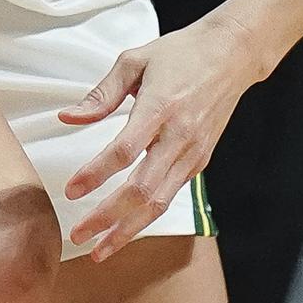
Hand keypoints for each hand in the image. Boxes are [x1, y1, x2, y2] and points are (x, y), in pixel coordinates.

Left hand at [55, 14, 269, 259]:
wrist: (234, 53)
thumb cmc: (182, 52)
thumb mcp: (135, 60)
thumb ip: (101, 94)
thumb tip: (68, 118)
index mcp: (160, 106)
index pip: (124, 151)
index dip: (95, 175)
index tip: (71, 191)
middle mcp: (179, 135)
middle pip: (142, 189)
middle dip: (108, 217)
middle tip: (78, 236)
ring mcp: (193, 151)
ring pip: (159, 202)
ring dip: (128, 229)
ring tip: (100, 250)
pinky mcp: (200, 160)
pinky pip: (171, 194)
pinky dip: (147, 216)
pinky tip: (126, 227)